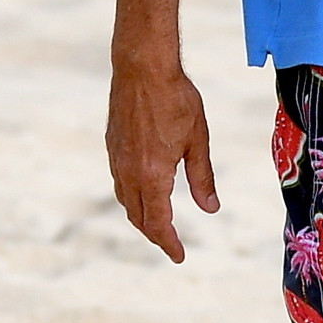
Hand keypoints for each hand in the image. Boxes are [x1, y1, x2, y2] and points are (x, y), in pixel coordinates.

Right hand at [109, 53, 217, 262]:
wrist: (141, 66)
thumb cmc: (175, 98)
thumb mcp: (198, 140)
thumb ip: (202, 178)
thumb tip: (210, 209)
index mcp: (153, 175)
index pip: (158, 222)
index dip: (169, 242)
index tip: (179, 256)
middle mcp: (130, 172)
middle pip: (138, 216)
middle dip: (154, 234)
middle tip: (171, 243)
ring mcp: (117, 158)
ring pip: (126, 200)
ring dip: (141, 216)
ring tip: (157, 222)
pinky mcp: (112, 145)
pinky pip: (119, 181)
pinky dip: (131, 196)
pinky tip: (143, 190)